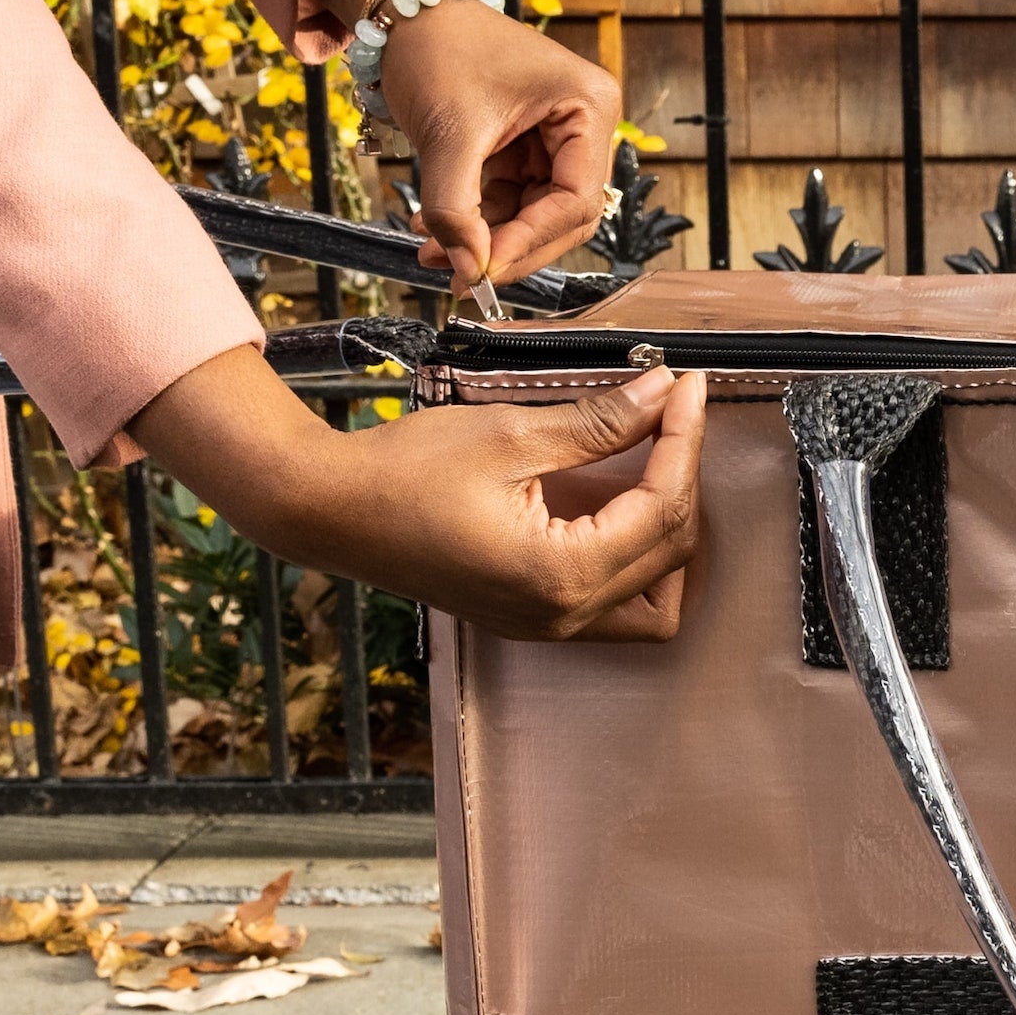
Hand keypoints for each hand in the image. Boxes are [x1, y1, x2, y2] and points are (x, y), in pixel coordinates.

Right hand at [130, 349, 703, 641]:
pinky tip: (619, 495)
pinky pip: (613, 598)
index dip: (683, 441)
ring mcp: (547, 626)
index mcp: (560, 576)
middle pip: (670, 553)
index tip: (686, 388)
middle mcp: (562, 616)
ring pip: (653, 590)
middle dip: (680, 476)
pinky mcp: (532, 616)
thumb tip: (663, 393)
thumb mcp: (512, 433)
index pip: (661, 509)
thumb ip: (600, 421)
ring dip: (665, 526)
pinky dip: (632, 550)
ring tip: (654, 458)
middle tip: (671, 412)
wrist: (330, 510)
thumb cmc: (405, 472)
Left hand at [320, 0, 622, 289]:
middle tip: (463, 277)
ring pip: (533, 214)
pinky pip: (510, 200)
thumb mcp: (448, 133)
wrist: (404, 13)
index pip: (575, 199)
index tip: (482, 268)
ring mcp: (556, 137)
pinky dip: (475, 220)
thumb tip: (468, 270)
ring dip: (486, 239)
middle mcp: (583, 123)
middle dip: (509, 246)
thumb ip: (456, 208)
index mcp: (588, 106)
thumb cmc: (436, 48)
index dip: (530, 241)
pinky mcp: (525, 147)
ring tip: (434, 254)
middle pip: (562, 215)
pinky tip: (437, 233)